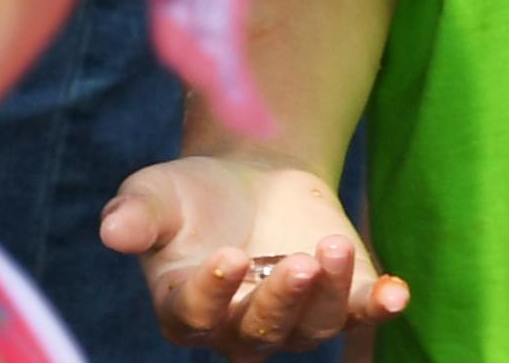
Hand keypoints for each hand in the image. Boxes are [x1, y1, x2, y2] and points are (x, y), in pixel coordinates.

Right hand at [101, 155, 409, 355]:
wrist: (251, 175)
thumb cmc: (192, 194)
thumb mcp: (156, 195)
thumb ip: (136, 216)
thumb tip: (113, 230)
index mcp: (186, 308)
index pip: (197, 316)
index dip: (212, 293)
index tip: (229, 255)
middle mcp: (240, 326)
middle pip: (260, 332)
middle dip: (280, 300)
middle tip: (297, 261)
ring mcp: (294, 317)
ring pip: (312, 326)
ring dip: (328, 295)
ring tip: (332, 247)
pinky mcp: (340, 297)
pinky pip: (361, 313)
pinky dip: (379, 306)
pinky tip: (396, 293)